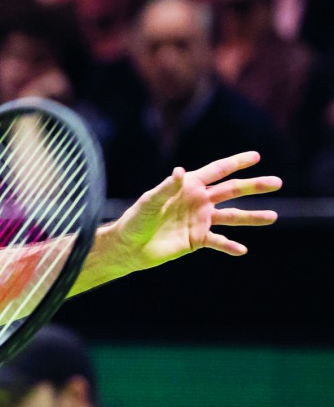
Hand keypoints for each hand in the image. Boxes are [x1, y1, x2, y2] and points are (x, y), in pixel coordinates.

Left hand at [106, 150, 280, 273]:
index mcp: (189, 186)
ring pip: (232, 216)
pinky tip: (242, 249)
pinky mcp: (197, 239)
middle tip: (277, 182)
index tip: (256, 156)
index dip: (236, 163)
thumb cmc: (136, 219)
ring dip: (252, 217)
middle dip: (254, 186)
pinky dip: (229, 246)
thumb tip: (180, 171)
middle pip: (232, 191)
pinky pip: (218, 241)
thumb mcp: (150, 202)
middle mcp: (199, 201)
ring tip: (272, 217)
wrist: (129, 246)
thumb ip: (167, 187)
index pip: (217, 171)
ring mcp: (200, 220)